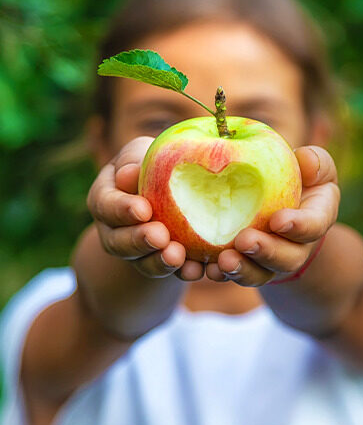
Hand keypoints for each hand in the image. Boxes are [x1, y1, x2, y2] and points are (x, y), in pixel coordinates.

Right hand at [87, 137, 204, 280]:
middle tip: (160, 237)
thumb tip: (129, 174)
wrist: (174, 184)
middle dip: (139, 240)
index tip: (143, 210)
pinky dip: (181, 272)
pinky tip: (195, 269)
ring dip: (158, 261)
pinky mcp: (158, 262)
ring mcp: (134, 251)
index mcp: (104, 197)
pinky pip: (167, 271)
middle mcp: (113, 229)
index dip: (122, 209)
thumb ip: (133, 160)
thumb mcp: (142, 152)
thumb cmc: (153, 161)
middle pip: (118, 241)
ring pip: (140, 262)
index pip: (106, 204)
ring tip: (177, 256)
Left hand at [206, 146, 339, 285]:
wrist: (284, 208)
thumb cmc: (302, 179)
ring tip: (224, 260)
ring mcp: (271, 261)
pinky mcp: (248, 266)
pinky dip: (221, 274)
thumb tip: (305, 160)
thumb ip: (316, 162)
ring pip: (260, 273)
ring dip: (242, 269)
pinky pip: (236, 274)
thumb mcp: (315, 166)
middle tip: (245, 241)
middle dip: (266, 251)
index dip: (299, 226)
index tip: (278, 220)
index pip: (314, 225)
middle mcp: (297, 247)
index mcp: (317, 219)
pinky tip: (207, 268)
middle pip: (287, 258)